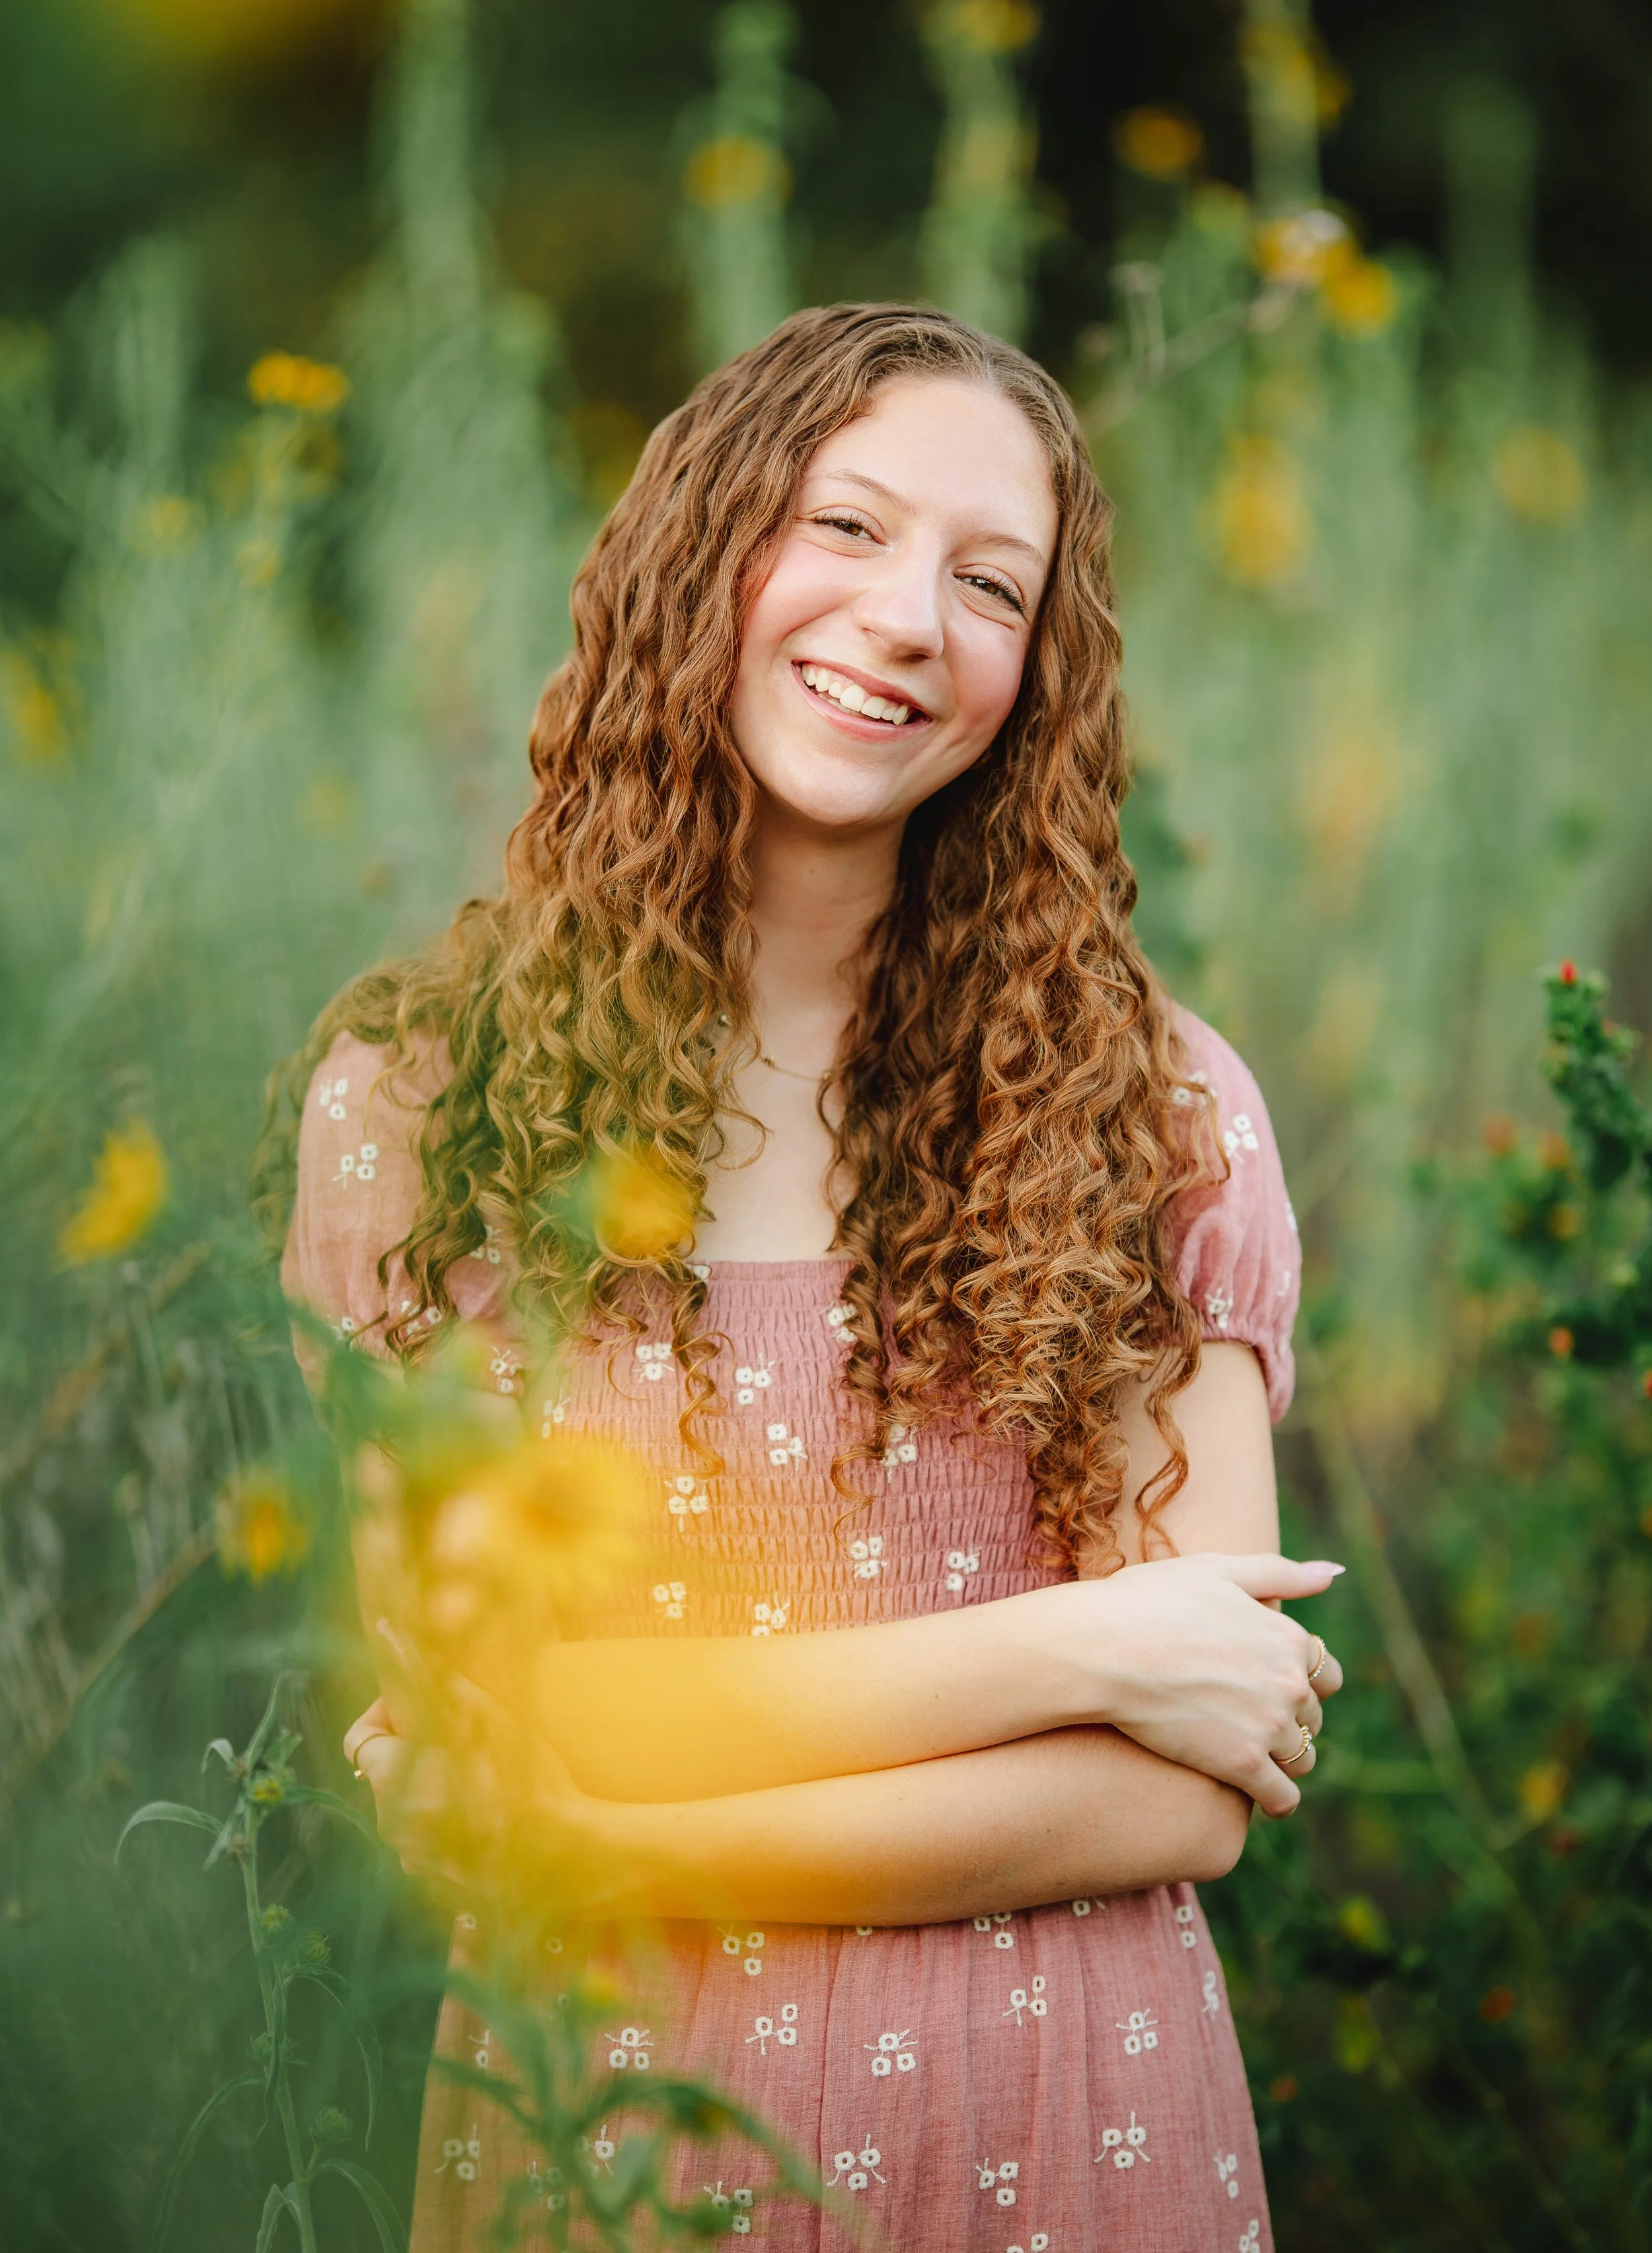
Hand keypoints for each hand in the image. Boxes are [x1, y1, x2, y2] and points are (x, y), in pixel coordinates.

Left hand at [344, 1685, 604, 1906]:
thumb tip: (389, 1632)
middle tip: (468, 1740)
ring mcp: (415, 1859)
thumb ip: (428, 1676)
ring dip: (438, 1789)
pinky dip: (454, 1825)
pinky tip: (495, 1815)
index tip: (421, 1709)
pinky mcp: (439, 1884)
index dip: (385, 1716)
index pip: (359, 1738)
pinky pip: (434, 1842)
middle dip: (419, 1751)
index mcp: (389, 1779)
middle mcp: (390, 1824)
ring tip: (488, 1780)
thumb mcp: (482, 1714)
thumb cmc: (525, 1779)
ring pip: (413, 1808)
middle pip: (389, 1773)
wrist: (568, 1854)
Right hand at [1065, 1554, 1344, 1816]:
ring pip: (1302, 1759)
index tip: (1274, 1688)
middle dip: (1291, 1720)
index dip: (1302, 1682)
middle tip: (1253, 1721)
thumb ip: (1280, 1573)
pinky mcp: (1243, 1766)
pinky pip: (1283, 1798)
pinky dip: (1277, 1801)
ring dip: (1285, 1761)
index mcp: (1287, 1636)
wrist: (1105, 1647)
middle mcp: (1290, 1682)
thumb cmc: (1150, 1601)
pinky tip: (1259, 1798)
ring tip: (1254, 1758)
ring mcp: (1269, 1726)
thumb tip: (1334, 1573)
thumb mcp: (1218, 1570)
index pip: (1325, 1674)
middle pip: (1312, 1717)